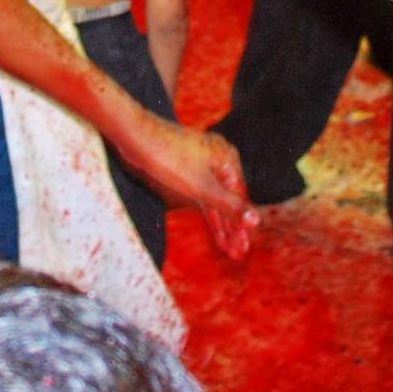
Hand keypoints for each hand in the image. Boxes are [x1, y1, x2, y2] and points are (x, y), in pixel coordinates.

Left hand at [128, 120, 252, 259]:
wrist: (136, 136)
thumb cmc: (170, 160)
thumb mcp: (202, 188)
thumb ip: (230, 206)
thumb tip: (256, 221)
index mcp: (228, 159)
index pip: (239, 200)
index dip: (240, 227)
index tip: (241, 250)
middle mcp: (218, 159)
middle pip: (228, 200)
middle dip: (232, 228)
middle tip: (236, 255)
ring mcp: (201, 163)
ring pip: (214, 199)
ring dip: (220, 223)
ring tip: (226, 248)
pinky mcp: (185, 167)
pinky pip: (201, 194)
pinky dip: (205, 211)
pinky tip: (213, 227)